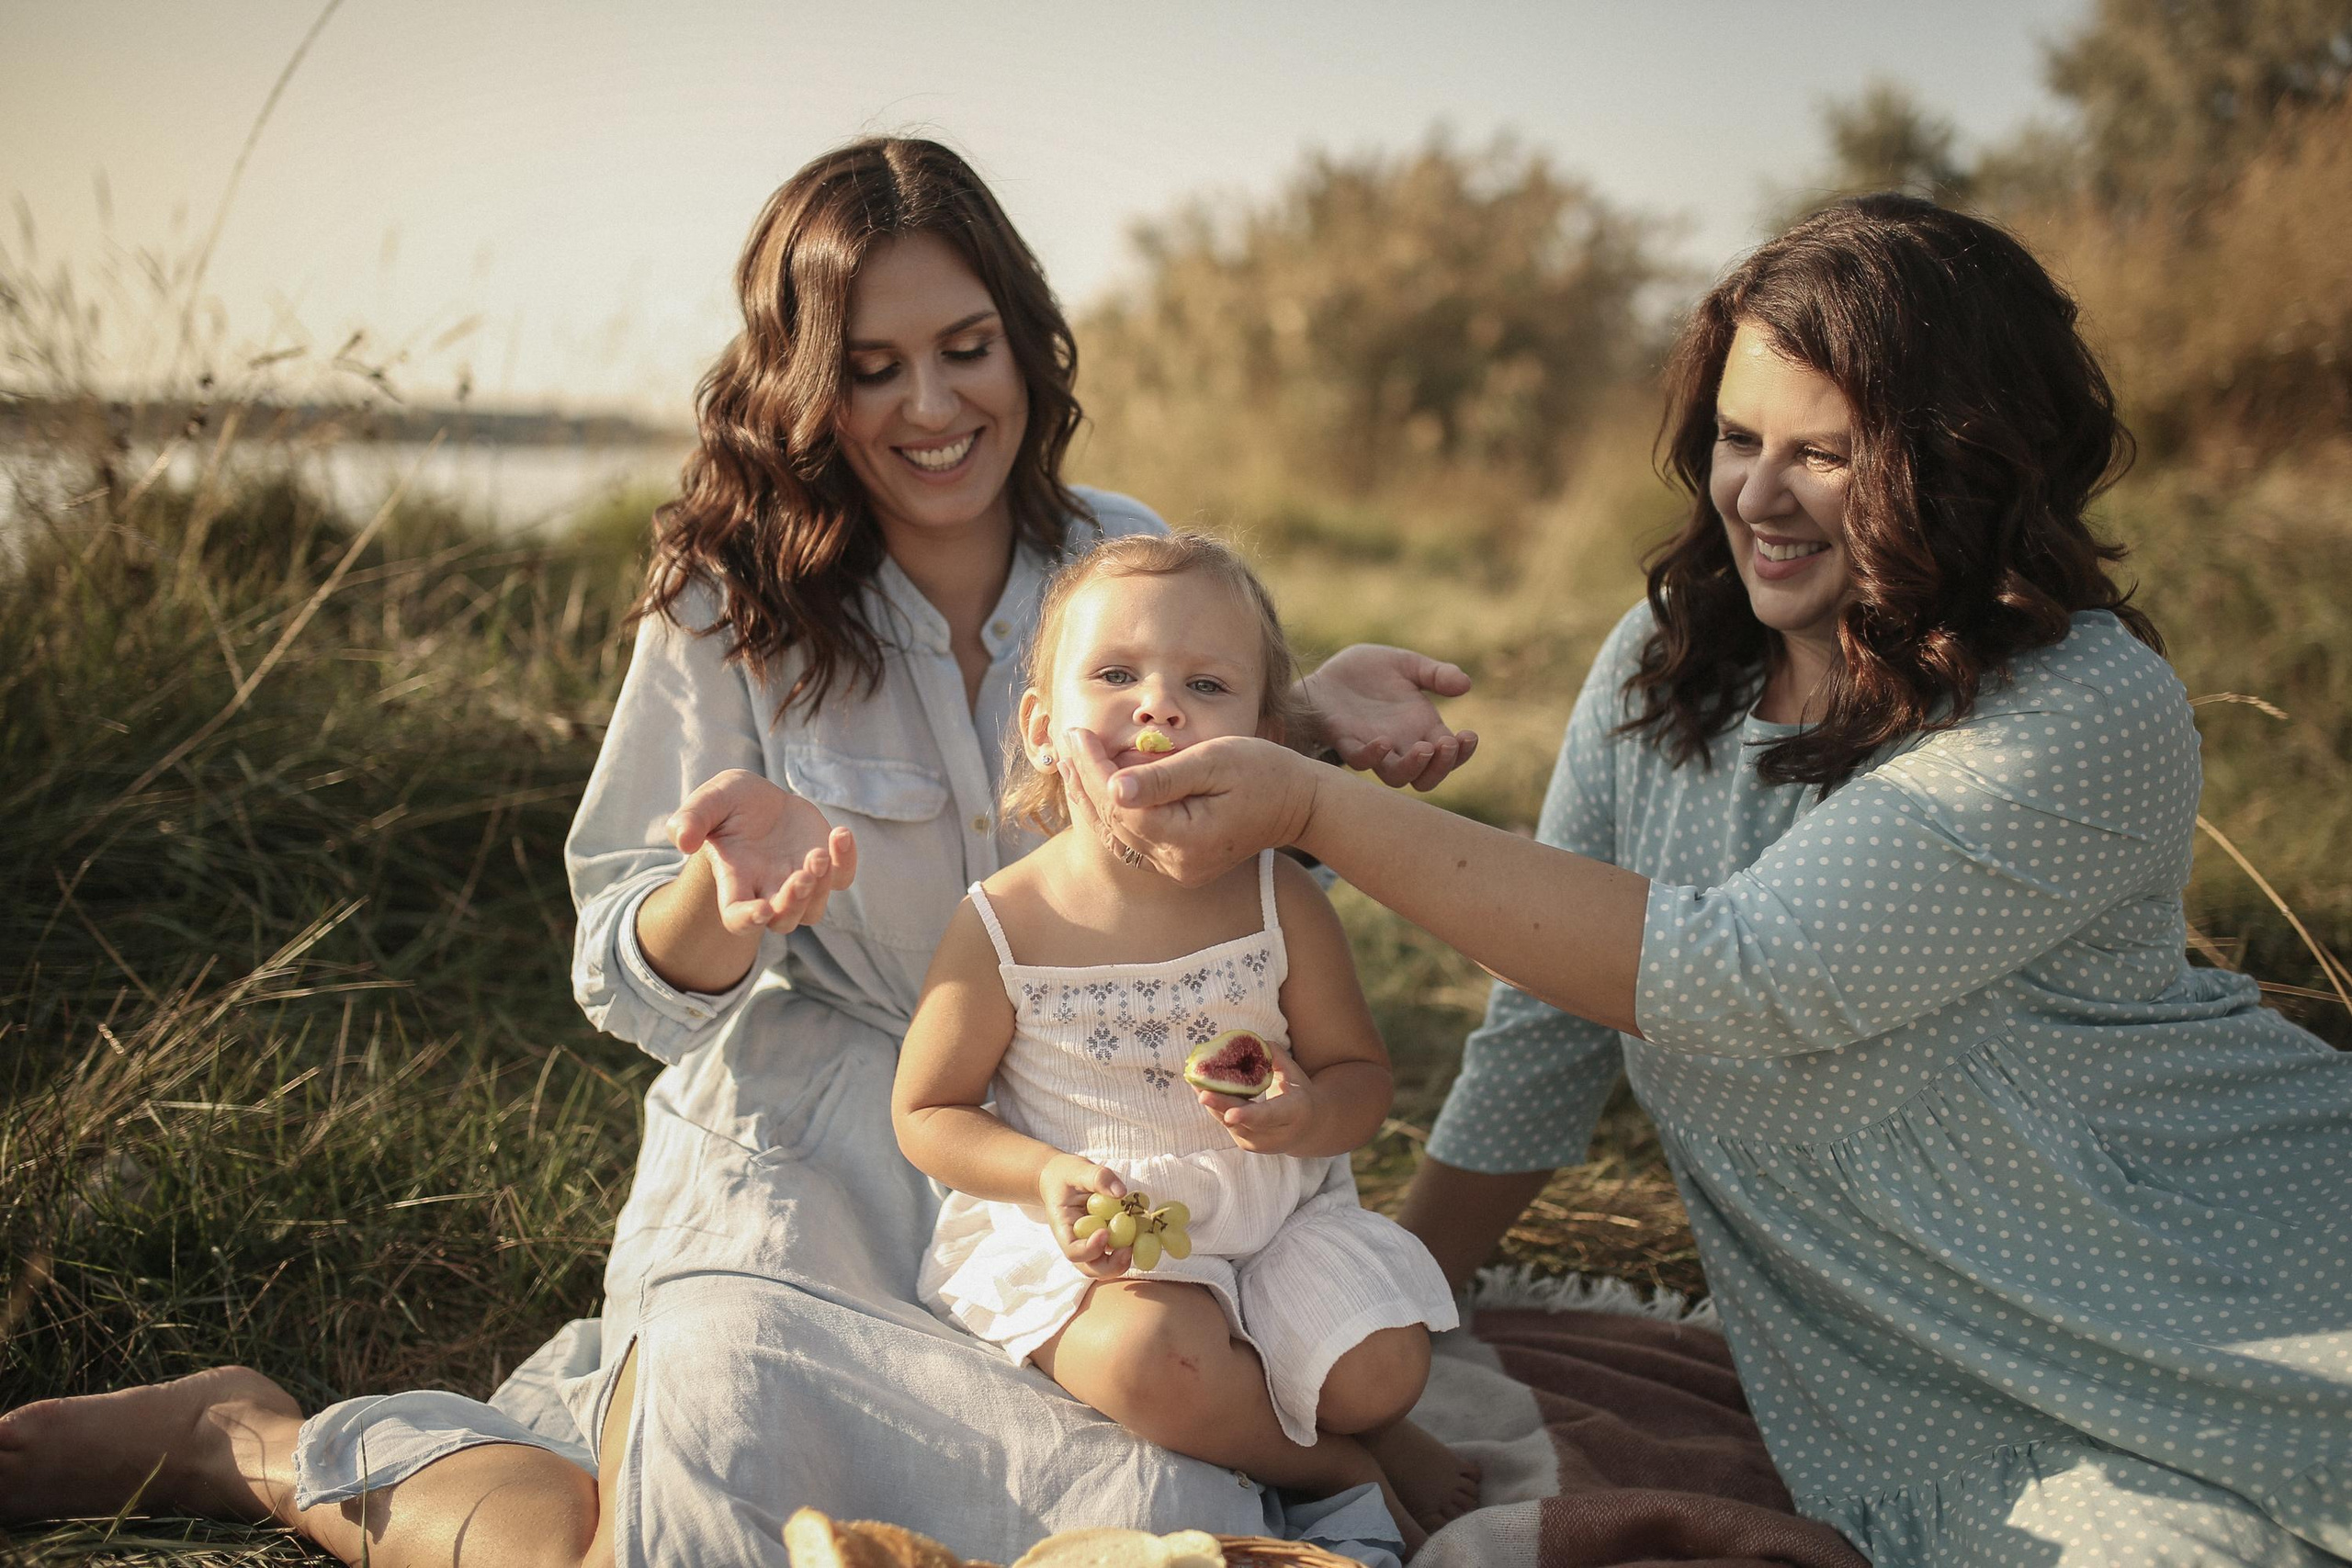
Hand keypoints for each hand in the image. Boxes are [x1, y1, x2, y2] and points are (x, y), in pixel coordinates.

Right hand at [668, 769, 857, 935]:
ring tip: (818, 853)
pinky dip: (846, 862)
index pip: (738, 918)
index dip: (748, 921)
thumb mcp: (708, 801)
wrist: (760, 799)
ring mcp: (798, 881)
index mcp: (735, 881)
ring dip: (819, 888)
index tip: (761, 910)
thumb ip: (691, 819)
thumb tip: (682, 841)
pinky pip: (841, 878)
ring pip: (813, 910)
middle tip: (802, 874)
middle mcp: (767, 890)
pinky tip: (840, 834)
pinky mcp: (826, 867)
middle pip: (783, 922)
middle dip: (793, 903)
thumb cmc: (729, 804)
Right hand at [1041, 1154, 1131, 1279]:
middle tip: (1128, 1250)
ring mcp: (1091, 1244)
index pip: (1073, 1251)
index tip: (1105, 1232)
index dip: (1090, 1248)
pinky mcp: (1105, 1240)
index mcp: (1064, 1228)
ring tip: (1138, 1242)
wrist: (1061, 1179)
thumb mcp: (1079, 1170)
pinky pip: (1116, 1252)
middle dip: (1110, 1265)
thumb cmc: (1067, 1175)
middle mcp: (1076, 1242)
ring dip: (1122, 1260)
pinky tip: (1142, 1232)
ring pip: (1104, 1266)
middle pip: (1090, 1268)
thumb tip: (1121, 1192)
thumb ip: (1098, 1177)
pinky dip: (1130, 1247)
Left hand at [1060, 728, 1318, 887]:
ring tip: (1071, 759)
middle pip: (1113, 822)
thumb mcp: (1215, 761)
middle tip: (1063, 741)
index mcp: (1186, 839)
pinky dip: (1113, 811)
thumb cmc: (1264, 771)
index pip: (1120, 805)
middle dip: (1084, 780)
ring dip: (1092, 797)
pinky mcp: (1180, 865)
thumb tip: (1113, 787)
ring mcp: (1178, 869)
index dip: (1091, 768)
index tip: (1077, 732)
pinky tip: (1098, 784)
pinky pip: (1134, 839)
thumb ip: (1164, 777)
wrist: (1300, 803)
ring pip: (1117, 835)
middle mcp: (1177, 864)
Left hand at [1197, 1039, 1313, 1153]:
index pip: (1271, 1115)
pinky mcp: (1246, 1144)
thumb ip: (1274, 1055)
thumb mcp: (1293, 1072)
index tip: (1230, 1114)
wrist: (1308, 1128)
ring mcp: (1260, 1143)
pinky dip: (1215, 1105)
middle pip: (1245, 1121)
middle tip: (1202, 1093)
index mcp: (1295, 1112)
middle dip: (1221, 1106)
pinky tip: (1202, 1087)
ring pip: (1231, 1123)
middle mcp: (1277, 1134)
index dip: (1250, 1115)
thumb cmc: (1298, 1092)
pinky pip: (1227, 1123)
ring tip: (1196, 1080)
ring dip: (1212, 1102)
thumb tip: (1249, 1040)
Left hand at [1300, 644, 1478, 790]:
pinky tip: (1384, 742)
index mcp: (1421, 728)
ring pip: (1396, 777)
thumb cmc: (1368, 671)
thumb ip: (1435, 674)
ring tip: (1424, 748)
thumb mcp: (1407, 664)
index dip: (1462, 753)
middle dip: (1442, 767)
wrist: (1328, 668)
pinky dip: (1373, 755)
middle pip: (1426, 776)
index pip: (1448, 754)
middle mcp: (1401, 744)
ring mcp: (1373, 746)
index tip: (1468, 735)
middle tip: (1447, 744)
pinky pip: (1359, 760)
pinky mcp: (1345, 740)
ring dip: (1414, 768)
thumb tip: (1466, 685)